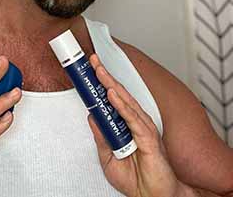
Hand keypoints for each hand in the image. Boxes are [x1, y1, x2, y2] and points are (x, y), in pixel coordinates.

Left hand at [87, 54, 181, 196]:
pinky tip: (112, 94)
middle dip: (104, 76)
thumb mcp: (108, 157)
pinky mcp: (149, 138)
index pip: (112, 99)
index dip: (101, 84)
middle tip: (93, 60)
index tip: (90, 70)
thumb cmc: (136, 179)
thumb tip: (92, 116)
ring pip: (125, 101)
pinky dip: (122, 105)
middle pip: (118, 94)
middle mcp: (134, 123)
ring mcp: (142, 129)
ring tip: (99, 71)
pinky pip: (133, 118)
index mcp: (125, 126)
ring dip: (111, 84)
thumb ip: (101, 136)